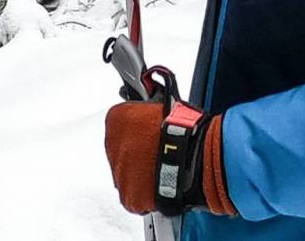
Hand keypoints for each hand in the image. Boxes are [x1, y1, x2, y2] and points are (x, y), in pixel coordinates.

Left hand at [104, 100, 235, 216]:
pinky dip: (145, 196)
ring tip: (161, 170)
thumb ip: (144, 115)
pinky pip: (134, 198)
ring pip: (126, 177)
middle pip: (121, 154)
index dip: (135, 134)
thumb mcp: (160, 106)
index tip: (145, 137)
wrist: (192, 154)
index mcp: (116, 119)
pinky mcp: (129, 196)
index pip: (118, 128)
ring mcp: (119, 172)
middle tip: (154, 156)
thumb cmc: (183, 129)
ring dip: (139, 176)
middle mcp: (112, 146)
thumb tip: (146, 119)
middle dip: (135, 156)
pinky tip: (160, 185)